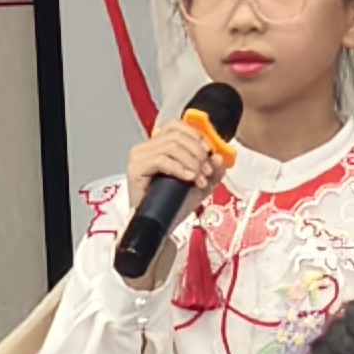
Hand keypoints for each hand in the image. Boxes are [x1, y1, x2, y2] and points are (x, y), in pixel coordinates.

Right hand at [116, 117, 231, 279]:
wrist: (160, 227)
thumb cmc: (175, 205)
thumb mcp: (200, 185)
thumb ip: (212, 170)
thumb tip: (218, 157)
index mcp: (159, 145)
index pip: (177, 126)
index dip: (196, 136)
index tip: (209, 153)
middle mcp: (146, 147)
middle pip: (177, 136)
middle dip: (198, 153)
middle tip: (206, 172)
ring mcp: (139, 157)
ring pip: (172, 146)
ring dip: (192, 162)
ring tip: (199, 179)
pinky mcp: (135, 169)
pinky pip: (161, 160)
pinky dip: (179, 168)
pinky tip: (188, 178)